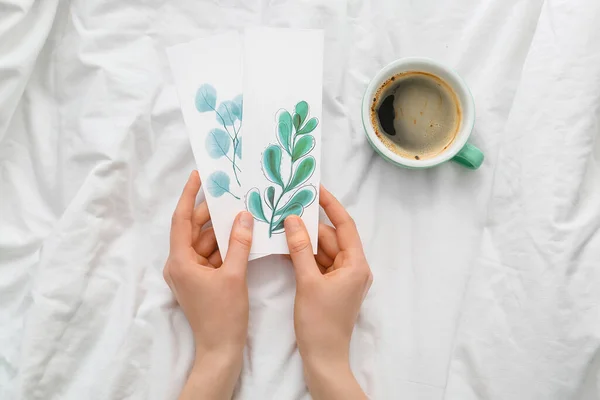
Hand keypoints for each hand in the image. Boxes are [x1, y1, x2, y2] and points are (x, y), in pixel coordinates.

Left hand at [164, 171, 253, 399]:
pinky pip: (211, 255)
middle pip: (194, 229)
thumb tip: (244, 216)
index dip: (189, 195)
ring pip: (204, 242)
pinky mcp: (200, 279)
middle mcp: (179, 264)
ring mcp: (189, 272)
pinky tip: (241, 234)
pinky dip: (224, 245)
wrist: (221, 348)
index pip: (181, 219)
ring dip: (221, 229)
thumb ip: (239, 243)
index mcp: (180, 261)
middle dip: (211, 212)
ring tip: (240, 210)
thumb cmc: (223, 314)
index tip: (198, 175)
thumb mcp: (234, 275)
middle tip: (230, 192)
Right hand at [284, 185, 371, 399]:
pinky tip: (286, 246)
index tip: (316, 188)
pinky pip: (318, 263)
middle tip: (289, 206)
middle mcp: (353, 267)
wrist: (323, 357)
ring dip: (304, 240)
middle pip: (331, 238)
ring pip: (322, 250)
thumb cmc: (320, 321)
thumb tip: (293, 220)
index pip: (345, 226)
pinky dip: (304, 256)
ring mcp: (342, 278)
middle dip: (311, 224)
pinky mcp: (331, 286)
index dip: (331, 205)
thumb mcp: (308, 281)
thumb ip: (300, 249)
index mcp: (356, 264)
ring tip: (283, 223)